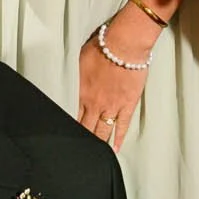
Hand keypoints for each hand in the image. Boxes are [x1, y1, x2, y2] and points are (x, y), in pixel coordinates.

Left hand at [78, 32, 149, 151]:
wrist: (125, 44)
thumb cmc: (104, 46)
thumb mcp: (81, 60)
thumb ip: (78, 75)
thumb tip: (74, 79)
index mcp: (83, 93)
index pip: (75, 117)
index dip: (72, 128)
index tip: (70, 136)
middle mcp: (96, 104)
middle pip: (87, 128)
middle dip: (84, 140)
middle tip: (81, 150)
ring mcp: (113, 107)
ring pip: (103, 131)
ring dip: (99, 143)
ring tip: (96, 153)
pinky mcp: (128, 105)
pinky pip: (122, 126)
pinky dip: (119, 139)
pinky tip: (115, 148)